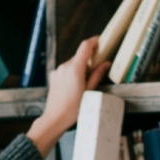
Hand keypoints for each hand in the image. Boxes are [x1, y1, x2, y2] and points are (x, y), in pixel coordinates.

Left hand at [27, 37, 110, 157]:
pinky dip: (72, 74)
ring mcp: (58, 71)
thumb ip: (97, 75)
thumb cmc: (72, 109)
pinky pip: (66, 70)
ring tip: (84, 84)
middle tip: (97, 70)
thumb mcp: (89, 91)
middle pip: (79, 56)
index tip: (100, 40)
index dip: (94, 41)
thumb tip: (105, 64)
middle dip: (89, 61)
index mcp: (75, 69)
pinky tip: (74, 87)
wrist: (55, 118)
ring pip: (73, 64)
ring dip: (80, 68)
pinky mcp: (54, 76)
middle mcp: (65, 67)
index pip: (85, 47)